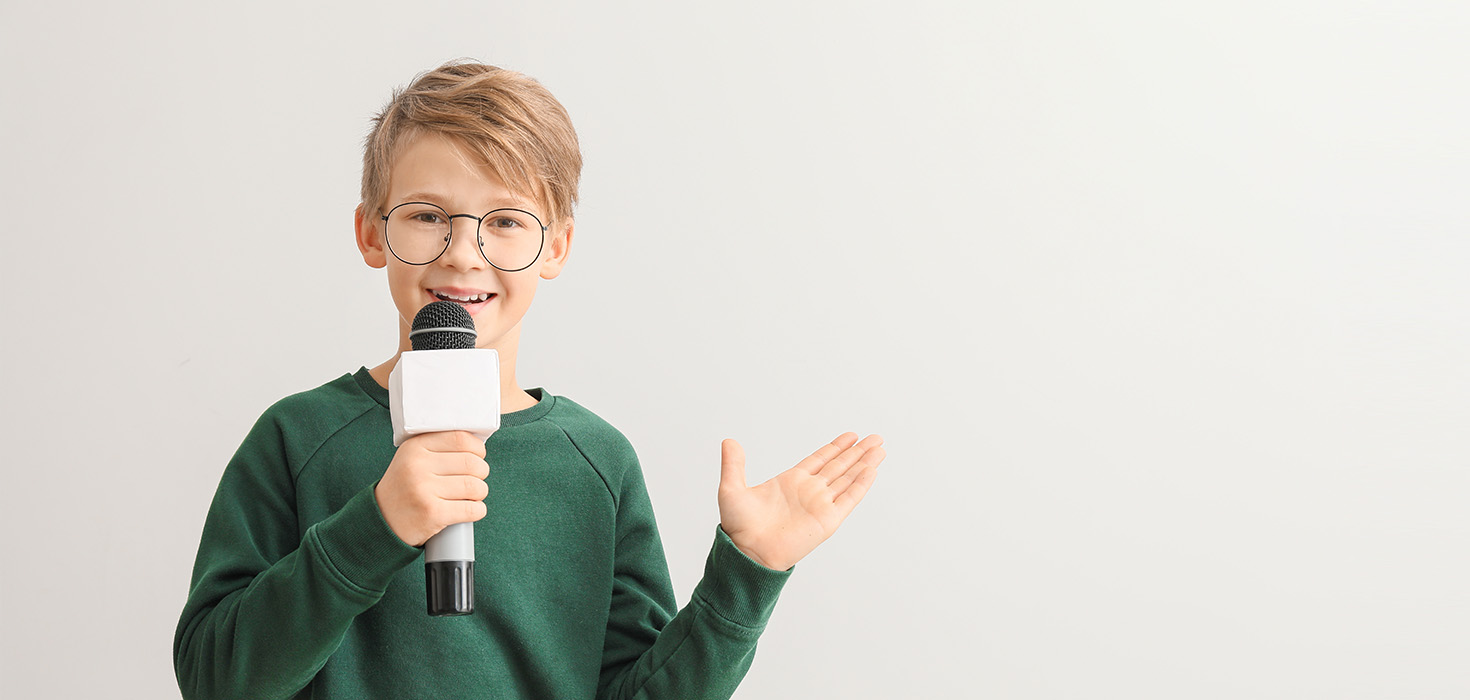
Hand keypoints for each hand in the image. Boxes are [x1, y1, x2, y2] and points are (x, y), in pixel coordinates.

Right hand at [374, 431, 489, 546]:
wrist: (382, 521)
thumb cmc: (405, 488)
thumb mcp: (412, 458)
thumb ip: (439, 447)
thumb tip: (478, 445)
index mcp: (415, 447)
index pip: (461, 439)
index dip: (477, 449)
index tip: (477, 457)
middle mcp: (417, 466)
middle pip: (472, 464)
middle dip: (481, 473)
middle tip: (474, 480)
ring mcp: (423, 490)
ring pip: (475, 487)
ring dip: (480, 493)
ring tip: (471, 496)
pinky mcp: (432, 513)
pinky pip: (472, 509)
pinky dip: (478, 510)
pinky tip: (471, 510)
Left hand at [718, 432, 884, 570]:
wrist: (748, 552)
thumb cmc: (738, 526)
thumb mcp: (731, 489)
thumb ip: (734, 464)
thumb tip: (728, 441)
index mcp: (790, 482)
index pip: (819, 460)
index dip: (836, 447)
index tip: (851, 436)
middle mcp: (809, 492)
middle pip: (839, 467)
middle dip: (857, 452)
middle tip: (875, 437)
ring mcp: (820, 505)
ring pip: (848, 479)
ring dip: (864, 464)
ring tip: (880, 448)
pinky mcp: (828, 520)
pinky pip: (849, 498)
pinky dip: (862, 484)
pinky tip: (872, 470)